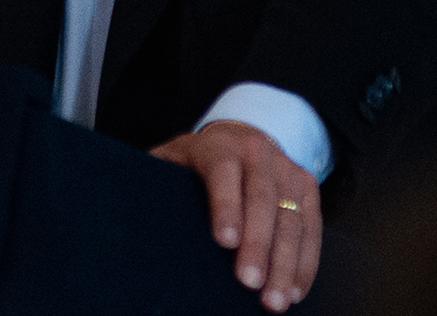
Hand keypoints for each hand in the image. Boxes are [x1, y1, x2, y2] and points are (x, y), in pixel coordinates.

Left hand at [151, 121, 321, 311]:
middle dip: (258, 244)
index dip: (225, 206)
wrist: (239, 137)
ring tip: (274, 298)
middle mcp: (257, 152)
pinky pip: (312, 227)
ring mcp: (286, 167)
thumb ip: (154, 178)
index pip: (223, 172)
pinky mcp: (307, 187)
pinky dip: (305, 261)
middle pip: (262, 198)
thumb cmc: (197, 161)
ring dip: (286, 262)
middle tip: (248, 282)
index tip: (224, 242)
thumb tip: (124, 207)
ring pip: (292, 216)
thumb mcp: (170, 160)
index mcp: (218, 145)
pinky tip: (295, 288)